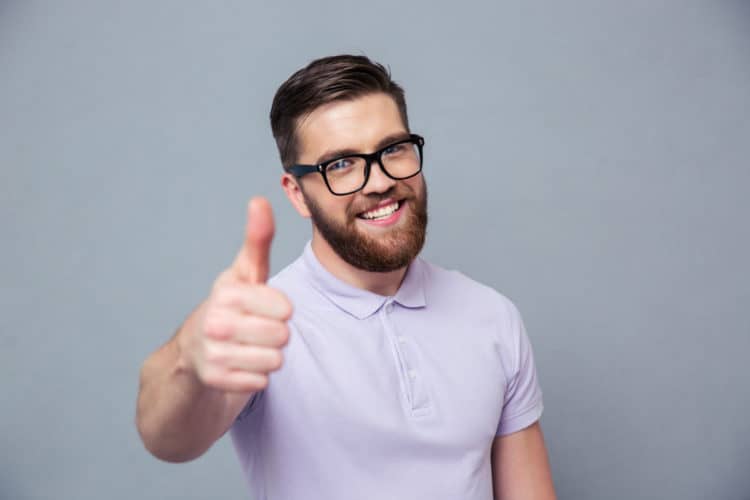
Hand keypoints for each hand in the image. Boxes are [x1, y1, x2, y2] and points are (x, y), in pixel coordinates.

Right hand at [178, 197, 292, 392]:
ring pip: (275, 360)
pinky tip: (239, 367)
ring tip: (247, 348)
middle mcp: (214, 321)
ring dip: (267, 357)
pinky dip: (256, 377)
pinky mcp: (213, 381)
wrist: (191, 355)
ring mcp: (211, 352)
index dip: (281, 310)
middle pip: (282, 336)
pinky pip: (262, 382)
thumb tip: (260, 200)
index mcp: (226, 292)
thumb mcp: (244, 274)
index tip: (263, 308)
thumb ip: (257, 240)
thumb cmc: (230, 308)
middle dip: (276, 336)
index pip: (285, 308)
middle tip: (255, 331)